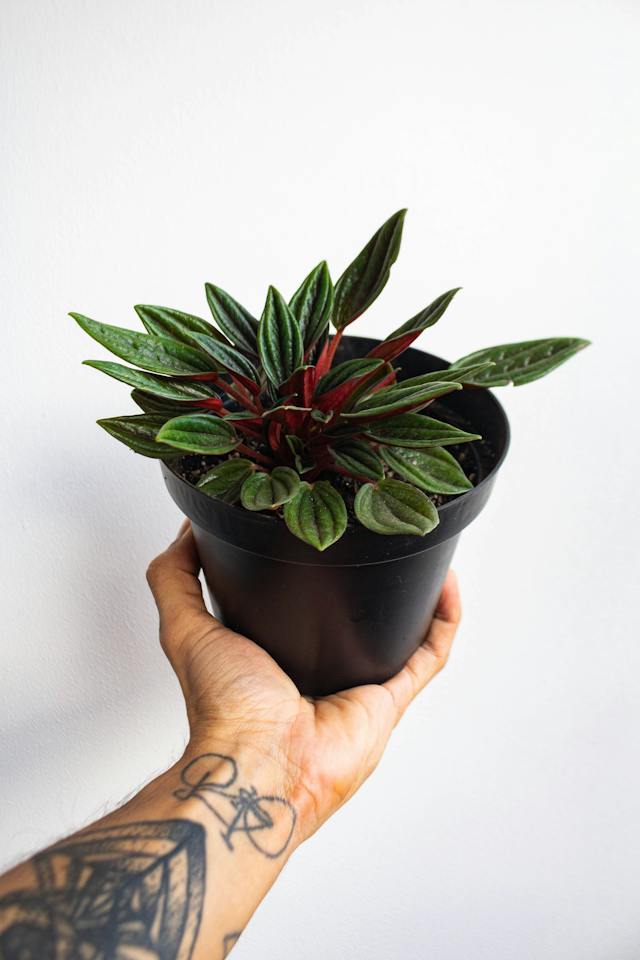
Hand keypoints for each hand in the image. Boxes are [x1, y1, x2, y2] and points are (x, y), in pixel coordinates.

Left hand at [147, 520, 460, 841]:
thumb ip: (175, 579)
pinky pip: (430, 655)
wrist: (259, 763)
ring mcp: (360, 689)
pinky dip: (444, 620)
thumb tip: (186, 531)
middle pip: (356, 622)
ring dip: (418, 598)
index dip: (313, 573)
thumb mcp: (184, 627)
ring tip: (424, 553)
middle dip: (371, 585)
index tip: (324, 531)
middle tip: (383, 539)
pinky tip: (447, 583)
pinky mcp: (390, 702)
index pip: (302, 609)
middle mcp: (320, 674)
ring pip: (401, 636)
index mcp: (275, 657)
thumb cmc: (224, 707)